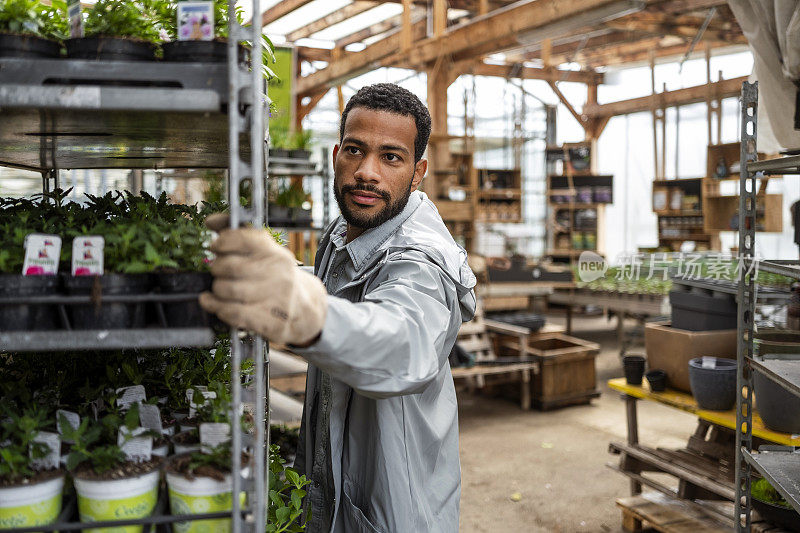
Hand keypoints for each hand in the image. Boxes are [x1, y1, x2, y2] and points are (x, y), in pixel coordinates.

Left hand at [199, 216, 327, 344]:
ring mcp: (275, 297)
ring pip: (227, 290)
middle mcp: (278, 273)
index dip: (223, 241)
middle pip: (229, 266)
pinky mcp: (270, 320)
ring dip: (216, 290)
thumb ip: (238, 234)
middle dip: (216, 268)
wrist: (306, 307)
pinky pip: (232, 312)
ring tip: (220, 289)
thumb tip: (210, 221)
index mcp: (276, 253)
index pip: (243, 238)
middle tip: (218, 271)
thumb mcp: (267, 253)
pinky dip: (217, 308)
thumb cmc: (278, 276)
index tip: (216, 247)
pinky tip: (215, 304)